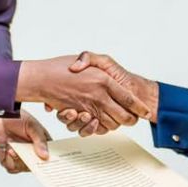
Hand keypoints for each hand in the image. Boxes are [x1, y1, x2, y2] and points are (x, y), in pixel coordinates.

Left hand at [0, 109, 50, 173]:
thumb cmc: (16, 118)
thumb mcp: (32, 126)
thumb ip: (39, 140)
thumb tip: (45, 155)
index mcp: (42, 143)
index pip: (50, 155)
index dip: (50, 161)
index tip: (46, 161)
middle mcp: (32, 152)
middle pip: (37, 165)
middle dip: (31, 162)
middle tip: (26, 154)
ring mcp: (21, 156)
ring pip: (24, 168)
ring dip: (18, 160)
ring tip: (13, 148)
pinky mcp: (9, 160)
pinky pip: (12, 168)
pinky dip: (9, 161)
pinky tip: (8, 150)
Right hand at [16, 56, 150, 131]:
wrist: (40, 78)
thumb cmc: (62, 66)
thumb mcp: (87, 58)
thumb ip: (99, 63)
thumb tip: (111, 79)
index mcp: (104, 80)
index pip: (128, 98)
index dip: (139, 106)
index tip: (146, 111)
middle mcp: (98, 95)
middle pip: (123, 116)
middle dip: (130, 119)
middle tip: (132, 118)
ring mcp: (88, 107)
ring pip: (110, 124)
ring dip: (115, 124)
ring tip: (118, 120)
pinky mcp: (79, 116)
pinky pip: (93, 128)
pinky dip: (98, 128)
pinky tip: (98, 121)